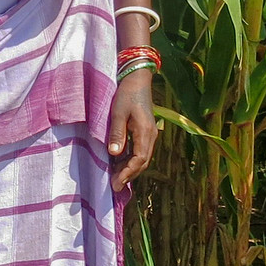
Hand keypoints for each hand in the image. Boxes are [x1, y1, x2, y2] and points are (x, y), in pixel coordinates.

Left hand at [107, 71, 157, 188]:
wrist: (137, 79)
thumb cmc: (126, 94)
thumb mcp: (118, 113)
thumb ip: (118, 133)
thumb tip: (115, 154)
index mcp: (146, 132)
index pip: (139, 160)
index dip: (128, 173)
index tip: (116, 183)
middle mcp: (151, 136)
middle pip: (143, 163)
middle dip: (129, 175)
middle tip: (115, 186)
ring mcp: (150, 134)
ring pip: (142, 158)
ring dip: (130, 169)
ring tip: (115, 177)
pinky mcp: (145, 131)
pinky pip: (140, 151)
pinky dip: (131, 160)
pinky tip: (119, 163)